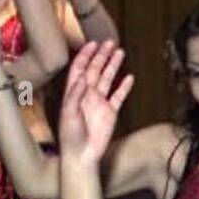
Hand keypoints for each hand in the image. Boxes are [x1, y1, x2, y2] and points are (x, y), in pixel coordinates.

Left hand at [58, 41, 133, 164]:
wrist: (82, 155)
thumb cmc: (71, 136)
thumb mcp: (69, 114)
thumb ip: (75, 94)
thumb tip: (84, 76)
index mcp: (74, 93)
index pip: (79, 69)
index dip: (85, 56)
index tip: (92, 44)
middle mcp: (87, 95)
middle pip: (95, 70)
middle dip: (101, 55)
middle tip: (109, 43)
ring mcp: (99, 103)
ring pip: (107, 79)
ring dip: (113, 66)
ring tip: (120, 52)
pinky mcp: (110, 112)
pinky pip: (118, 96)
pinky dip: (124, 87)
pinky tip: (129, 77)